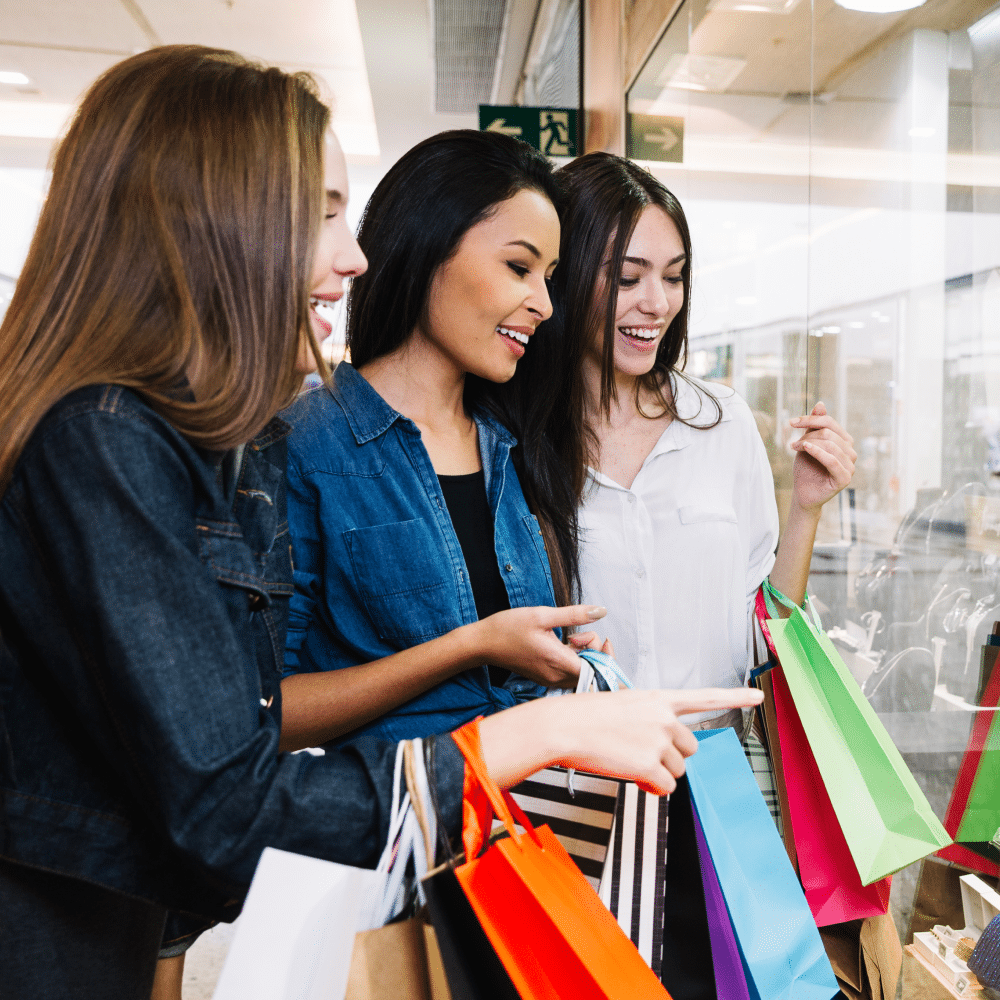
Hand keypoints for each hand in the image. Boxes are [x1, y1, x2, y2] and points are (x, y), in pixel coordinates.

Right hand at [473, 605, 606, 686]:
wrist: (483, 643)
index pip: (598, 670)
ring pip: (582, 673)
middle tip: (578, 632)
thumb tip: (602, 611)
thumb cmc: (509, 627)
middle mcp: (556, 677)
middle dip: (595, 651)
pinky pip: (570, 673)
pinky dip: (573, 659)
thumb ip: (575, 614)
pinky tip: (562, 643)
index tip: (600, 635)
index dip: (606, 654)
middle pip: (593, 672)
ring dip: (584, 655)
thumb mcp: (542, 614)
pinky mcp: (545, 678)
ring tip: (570, 636)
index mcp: (558, 662)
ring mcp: (550, 680)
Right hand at [478, 686, 763, 793]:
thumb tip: (663, 761)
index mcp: (658, 698)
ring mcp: (660, 741)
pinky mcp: (652, 765)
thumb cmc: (585, 717)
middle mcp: (665, 718)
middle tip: (638, 752)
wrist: (563, 726)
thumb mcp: (623, 708)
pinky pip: (664, 787)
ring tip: (626, 758)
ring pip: (677, 770)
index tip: (757, 696)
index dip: (735, 697)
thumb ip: (651, 724)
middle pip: (689, 748)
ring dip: (657, 772)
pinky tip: (628, 772)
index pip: (704, 696)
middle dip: (669, 756)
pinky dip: (649, 786)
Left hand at [789, 402, 855, 513]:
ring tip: (794, 448)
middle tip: (793, 444)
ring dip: (808, 444)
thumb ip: (815, 425)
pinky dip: (817, 452)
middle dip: (807, 436)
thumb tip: (820, 404)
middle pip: (828, 433)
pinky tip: (804, 448)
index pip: (829, 422)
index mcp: (844, 441)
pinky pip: (832, 460)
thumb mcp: (808, 443)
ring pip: (830, 444)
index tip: (791, 422)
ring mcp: (850, 466)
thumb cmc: (806, 468)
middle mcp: (851, 452)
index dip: (810, 419)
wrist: (803, 492)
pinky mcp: (845, 478)